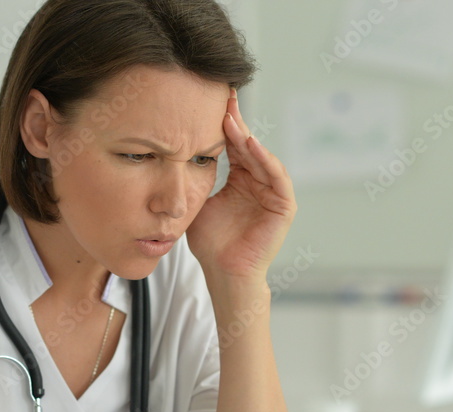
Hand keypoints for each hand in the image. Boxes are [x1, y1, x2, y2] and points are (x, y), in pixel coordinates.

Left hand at [186, 89, 296, 283]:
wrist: (224, 273)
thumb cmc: (210, 243)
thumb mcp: (196, 202)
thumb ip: (191, 178)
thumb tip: (169, 152)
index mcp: (240, 179)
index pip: (232, 145)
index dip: (222, 125)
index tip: (208, 101)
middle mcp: (258, 181)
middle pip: (247, 145)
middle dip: (235, 122)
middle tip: (224, 98)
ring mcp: (273, 193)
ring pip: (261, 157)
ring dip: (247, 138)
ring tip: (231, 120)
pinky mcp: (284, 206)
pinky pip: (277, 177)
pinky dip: (265, 160)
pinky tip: (250, 146)